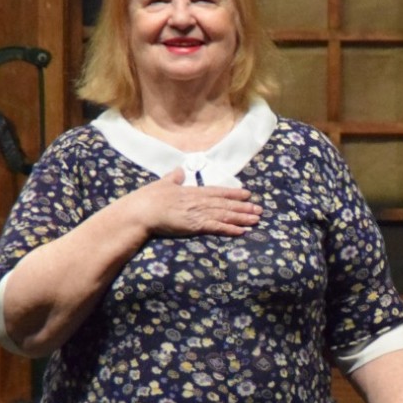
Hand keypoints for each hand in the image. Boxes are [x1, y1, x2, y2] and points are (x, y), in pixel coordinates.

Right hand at [129, 168, 261, 237]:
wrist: (142, 211)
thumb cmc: (149, 198)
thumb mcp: (163, 183)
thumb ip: (174, 177)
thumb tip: (180, 170)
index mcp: (193, 191)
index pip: (218, 191)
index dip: (234, 194)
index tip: (248, 194)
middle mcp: (199, 201)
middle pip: (226, 204)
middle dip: (244, 207)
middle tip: (260, 210)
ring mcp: (198, 213)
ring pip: (225, 215)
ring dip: (242, 218)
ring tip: (256, 220)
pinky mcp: (195, 226)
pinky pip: (216, 227)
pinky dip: (230, 229)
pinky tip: (242, 231)